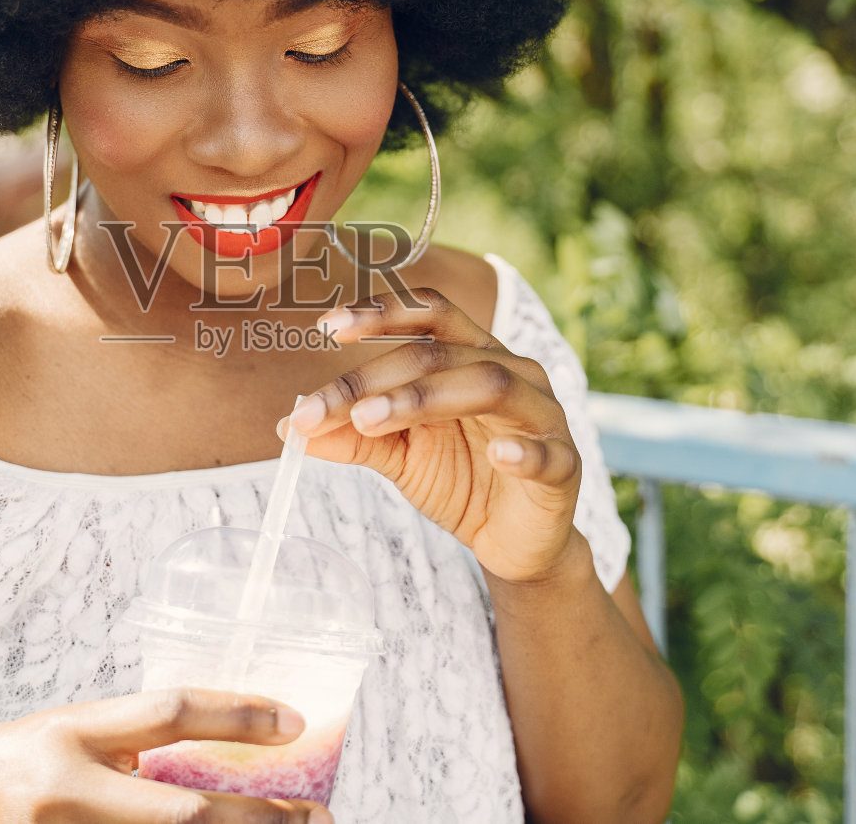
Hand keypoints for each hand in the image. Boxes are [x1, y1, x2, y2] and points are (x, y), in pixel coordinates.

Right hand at [0, 687, 334, 822]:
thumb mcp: (63, 734)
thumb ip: (127, 746)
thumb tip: (209, 762)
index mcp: (71, 732)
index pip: (169, 712)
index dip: (237, 715)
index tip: (295, 721)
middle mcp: (66, 791)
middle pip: (186, 812)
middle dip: (262, 821)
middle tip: (317, 819)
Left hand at [277, 287, 581, 584]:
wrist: (513, 542)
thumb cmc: (460, 480)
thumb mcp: (397, 456)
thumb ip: (351, 436)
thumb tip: (290, 425)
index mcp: (471, 355)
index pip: (428, 316)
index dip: (380, 313)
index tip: (326, 328)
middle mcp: (510, 370)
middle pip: (441, 353)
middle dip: (374, 378)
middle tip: (322, 410)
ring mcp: (541, 414)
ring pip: (489, 384)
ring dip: (424, 399)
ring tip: (370, 421)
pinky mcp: (564, 466)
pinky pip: (546, 452)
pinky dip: (523, 451)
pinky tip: (498, 456)